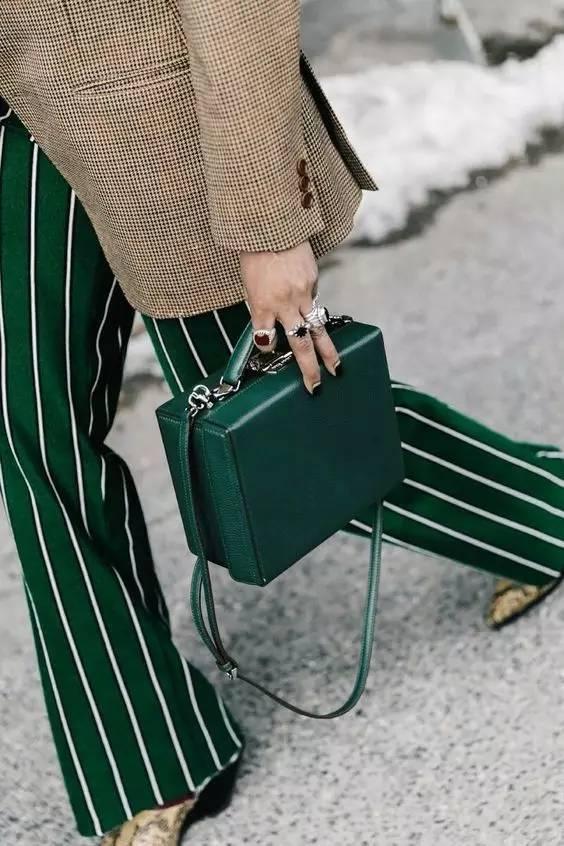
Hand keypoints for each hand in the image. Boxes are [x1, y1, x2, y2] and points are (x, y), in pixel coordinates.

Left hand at [240, 242, 340, 393]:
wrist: (270, 225)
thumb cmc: (253, 254)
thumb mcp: (249, 285)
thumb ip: (261, 306)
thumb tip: (270, 324)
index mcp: (261, 305)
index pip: (265, 338)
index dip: (268, 346)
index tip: (270, 349)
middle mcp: (284, 303)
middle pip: (299, 343)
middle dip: (308, 368)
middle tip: (314, 385)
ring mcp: (302, 293)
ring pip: (317, 329)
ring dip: (328, 352)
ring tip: (336, 368)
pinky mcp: (313, 281)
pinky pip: (313, 301)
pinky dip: (311, 309)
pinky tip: (309, 309)